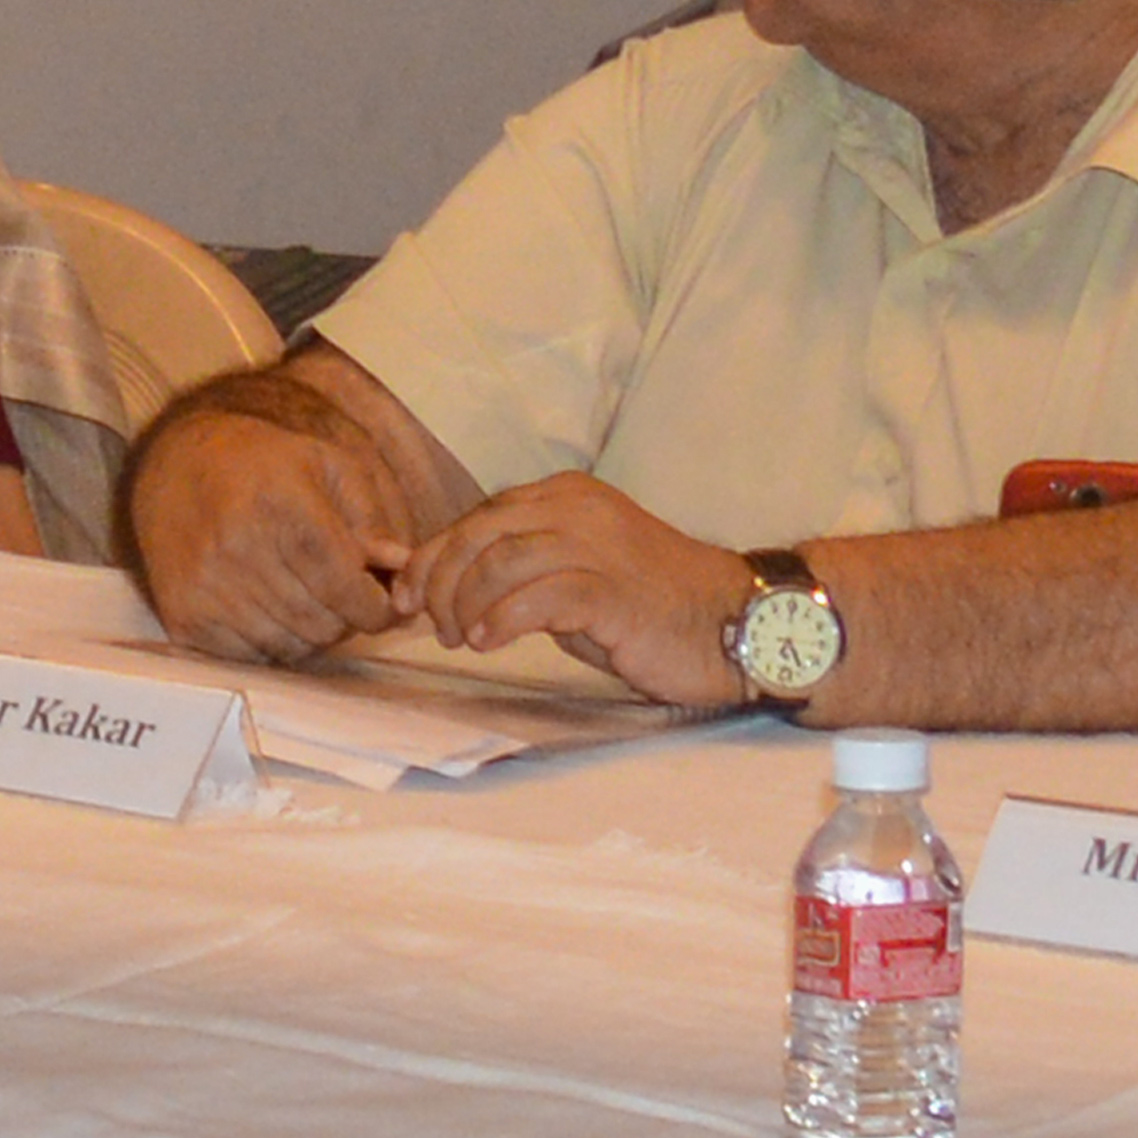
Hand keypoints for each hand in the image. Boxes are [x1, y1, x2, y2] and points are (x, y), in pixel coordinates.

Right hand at [127, 399, 419, 662]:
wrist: (174, 465)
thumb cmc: (261, 464)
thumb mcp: (326, 465)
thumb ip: (371, 517)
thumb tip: (401, 567)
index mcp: (282, 508)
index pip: (345, 587)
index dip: (377, 607)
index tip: (383, 604)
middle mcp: (239, 549)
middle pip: (322, 624)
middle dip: (346, 619)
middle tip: (341, 597)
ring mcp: (206, 587)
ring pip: (290, 647)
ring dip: (310, 634)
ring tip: (305, 600)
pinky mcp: (184, 615)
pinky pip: (250, 656)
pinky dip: (270, 644)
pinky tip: (268, 610)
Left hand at [403, 476, 751, 703]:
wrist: (734, 622)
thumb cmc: (643, 605)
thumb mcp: (564, 576)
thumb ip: (504, 569)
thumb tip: (421, 575)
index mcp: (563, 495)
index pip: (473, 519)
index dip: (427, 560)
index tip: (404, 600)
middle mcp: (577, 508)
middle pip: (476, 535)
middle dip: (439, 585)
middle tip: (435, 627)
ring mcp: (598, 545)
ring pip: (498, 562)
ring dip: (465, 606)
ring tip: (466, 638)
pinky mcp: (613, 589)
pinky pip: (537, 596)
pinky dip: (501, 620)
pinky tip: (492, 641)